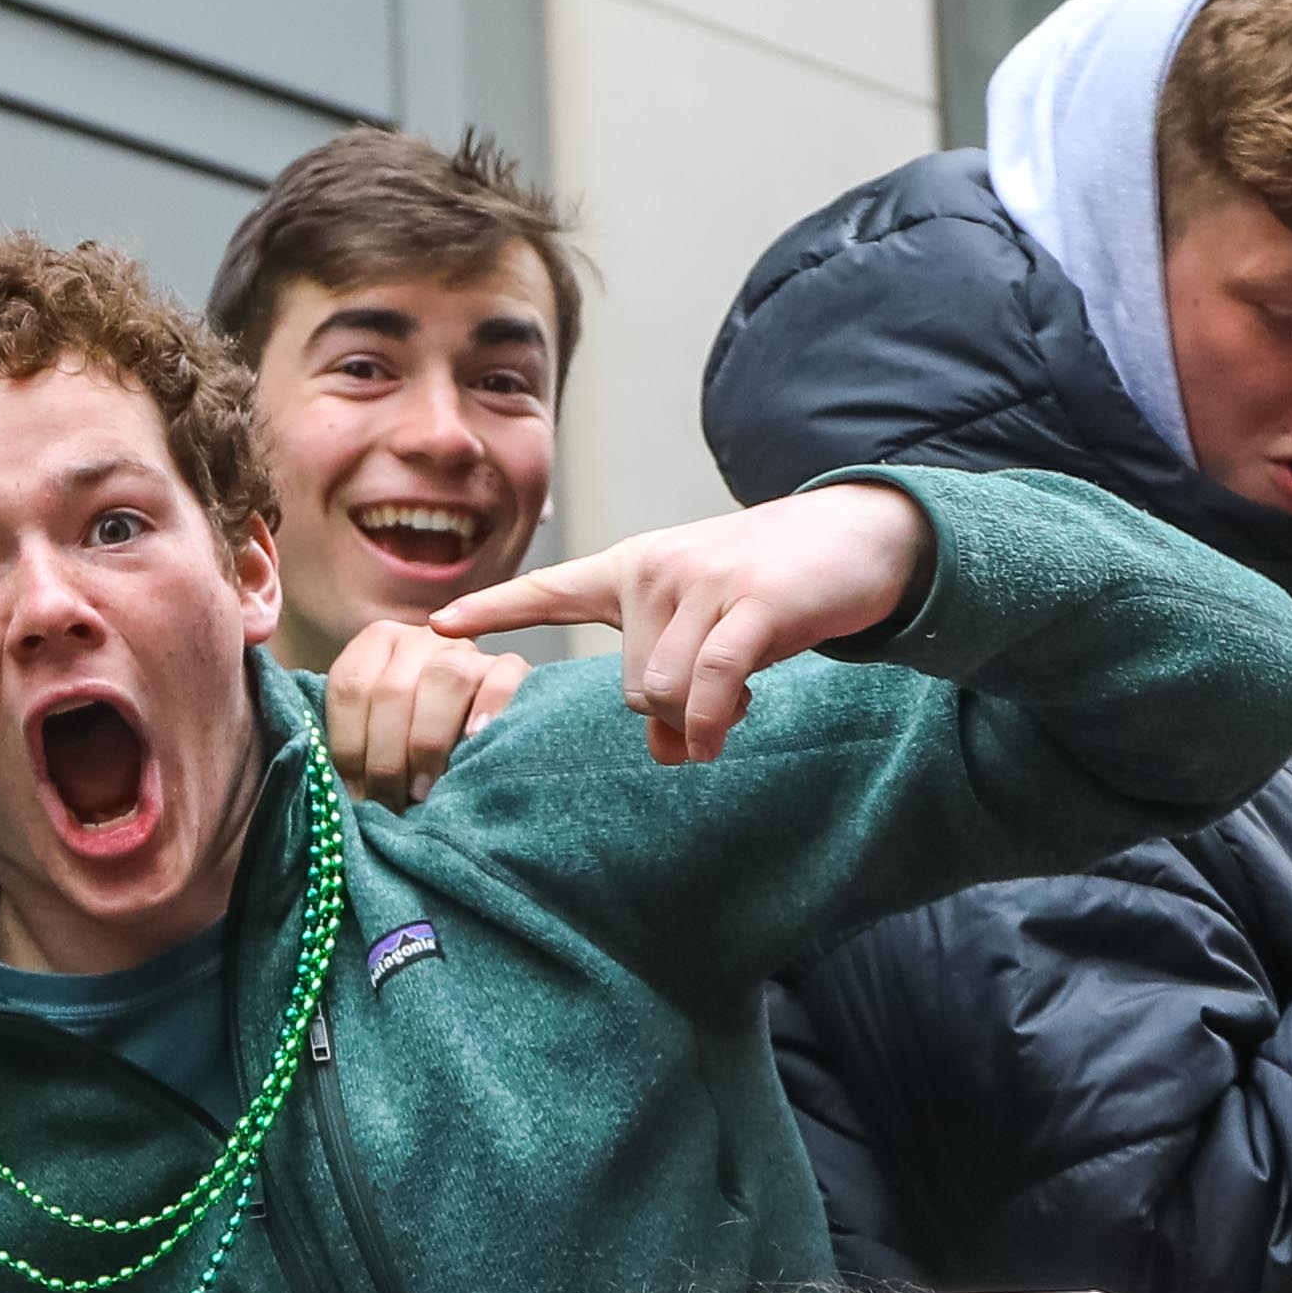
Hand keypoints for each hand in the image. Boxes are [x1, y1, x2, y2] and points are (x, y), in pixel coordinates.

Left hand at [321, 617, 519, 807]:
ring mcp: (468, 650)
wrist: (474, 741)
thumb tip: (331, 787)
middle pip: (393, 689)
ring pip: (445, 677)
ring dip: (428, 741)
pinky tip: (475, 740)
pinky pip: (502, 678)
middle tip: (389, 804)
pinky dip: (489, 707)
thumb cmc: (409, 752)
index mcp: (377, 643)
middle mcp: (422, 637)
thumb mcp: (372, 739)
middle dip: (385, 758)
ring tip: (423, 790)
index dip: (347, 747)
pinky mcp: (512, 668)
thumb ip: (351, 745)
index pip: (350, 687)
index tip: (355, 795)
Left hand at [433, 481, 930, 763]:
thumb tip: (670, 753)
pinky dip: (711, 720)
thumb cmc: (774, 590)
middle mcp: (657, 569)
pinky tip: (724, 732)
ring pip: (661, 690)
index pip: (551, 589)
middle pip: (628, 685)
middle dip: (668, 716)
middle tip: (714, 712)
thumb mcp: (712, 632)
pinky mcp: (751, 603)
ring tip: (735, 706)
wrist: (857, 539)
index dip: (494, 610)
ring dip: (697, 721)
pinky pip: (708, 682)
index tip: (435, 627)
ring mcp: (702, 582)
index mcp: (634, 568)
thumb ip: (676, 684)